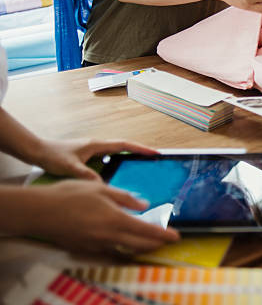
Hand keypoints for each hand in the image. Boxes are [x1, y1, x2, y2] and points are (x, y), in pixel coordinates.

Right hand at [25, 180, 179, 253]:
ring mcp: (97, 245)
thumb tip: (143, 205)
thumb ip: (125, 198)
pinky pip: (111, 251)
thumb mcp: (102, 188)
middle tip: (167, 239)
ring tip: (150, 240)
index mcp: (116, 220)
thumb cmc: (69, 195)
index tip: (176, 236)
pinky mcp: (86, 248)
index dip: (164, 235)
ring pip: (126, 250)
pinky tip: (124, 241)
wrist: (39, 212)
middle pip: (140, 245)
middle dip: (157, 244)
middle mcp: (108, 237)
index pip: (147, 232)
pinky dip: (123, 248)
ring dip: (141, 246)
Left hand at [34, 139, 157, 181]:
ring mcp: (92, 150)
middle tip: (153, 158)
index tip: (155, 153)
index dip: (141, 149)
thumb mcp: (70, 167)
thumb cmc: (52, 156)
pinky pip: (108, 157)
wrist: (37, 151)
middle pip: (124, 147)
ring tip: (140, 164)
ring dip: (129, 156)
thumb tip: (103, 185)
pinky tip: (118, 171)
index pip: (124, 145)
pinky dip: (118, 162)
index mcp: (97, 145)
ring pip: (116, 152)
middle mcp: (97, 145)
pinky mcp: (88, 156)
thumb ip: (87, 175)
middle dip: (139, 151)